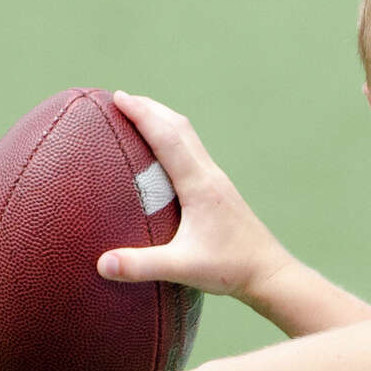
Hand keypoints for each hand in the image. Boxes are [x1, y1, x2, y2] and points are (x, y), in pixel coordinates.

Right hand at [99, 92, 290, 302]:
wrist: (269, 273)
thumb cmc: (230, 269)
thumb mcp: (182, 268)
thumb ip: (141, 266)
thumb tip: (101, 264)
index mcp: (200, 185)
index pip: (167, 138)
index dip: (142, 114)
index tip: (118, 97)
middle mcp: (210, 175)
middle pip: (179, 127)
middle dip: (149, 108)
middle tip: (120, 98)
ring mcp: (217, 181)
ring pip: (189, 137)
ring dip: (163, 120)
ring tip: (138, 115)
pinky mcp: (220, 190)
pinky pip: (193, 152)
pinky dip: (173, 139)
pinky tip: (162, 153)